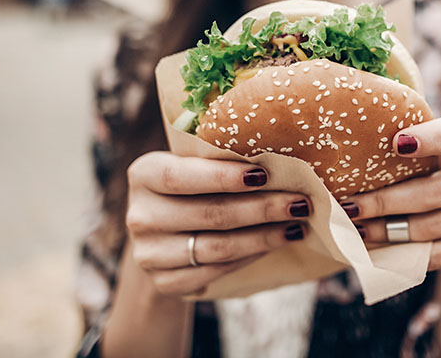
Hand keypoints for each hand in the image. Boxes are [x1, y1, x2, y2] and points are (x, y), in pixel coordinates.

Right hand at [125, 152, 310, 295]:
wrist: (162, 235)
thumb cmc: (190, 188)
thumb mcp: (192, 165)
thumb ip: (219, 160)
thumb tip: (279, 158)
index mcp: (144, 174)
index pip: (182, 176)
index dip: (223, 176)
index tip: (265, 174)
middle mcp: (139, 215)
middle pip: (209, 214)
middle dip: (261, 208)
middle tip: (300, 202)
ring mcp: (148, 253)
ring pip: (217, 247)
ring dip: (264, 237)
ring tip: (296, 225)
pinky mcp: (164, 282)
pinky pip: (216, 270)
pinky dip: (251, 256)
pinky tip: (275, 244)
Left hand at [342, 118, 440, 269]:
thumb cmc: (428, 173)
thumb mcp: (421, 155)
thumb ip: (400, 147)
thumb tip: (347, 149)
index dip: (430, 138)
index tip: (397, 143)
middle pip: (434, 192)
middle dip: (386, 202)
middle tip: (350, 208)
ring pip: (433, 226)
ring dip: (389, 231)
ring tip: (358, 230)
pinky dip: (406, 253)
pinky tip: (380, 249)